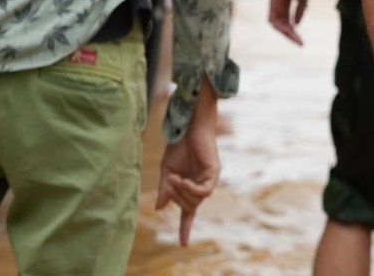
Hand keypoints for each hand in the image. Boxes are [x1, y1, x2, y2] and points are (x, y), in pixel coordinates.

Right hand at [157, 124, 220, 246]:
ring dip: (181, 193)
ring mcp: (208, 180)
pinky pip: (203, 191)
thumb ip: (165, 190)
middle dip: (175, 198)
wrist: (188, 129)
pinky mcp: (214, 173)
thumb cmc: (179, 148)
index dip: (185, 229)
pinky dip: (191, 189)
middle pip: (189, 206)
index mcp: (189, 188)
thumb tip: (159, 208)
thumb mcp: (167, 172)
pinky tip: (183, 181)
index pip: (188, 213)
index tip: (183, 244)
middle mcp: (201, 186)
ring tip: (173, 179)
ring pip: (196, 200)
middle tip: (168, 183)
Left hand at [267, 0, 306, 44]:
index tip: (302, 40)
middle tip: (299, 42)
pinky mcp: (273, 2)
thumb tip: (297, 24)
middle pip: (281, 25)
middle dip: (290, 35)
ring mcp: (274, 4)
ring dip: (285, 33)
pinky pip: (274, 19)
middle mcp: (277, 6)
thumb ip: (300, 10)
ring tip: (295, 39)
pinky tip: (290, 29)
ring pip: (275, 24)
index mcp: (284, 4)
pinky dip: (281, 26)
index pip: (287, 21)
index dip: (293, 31)